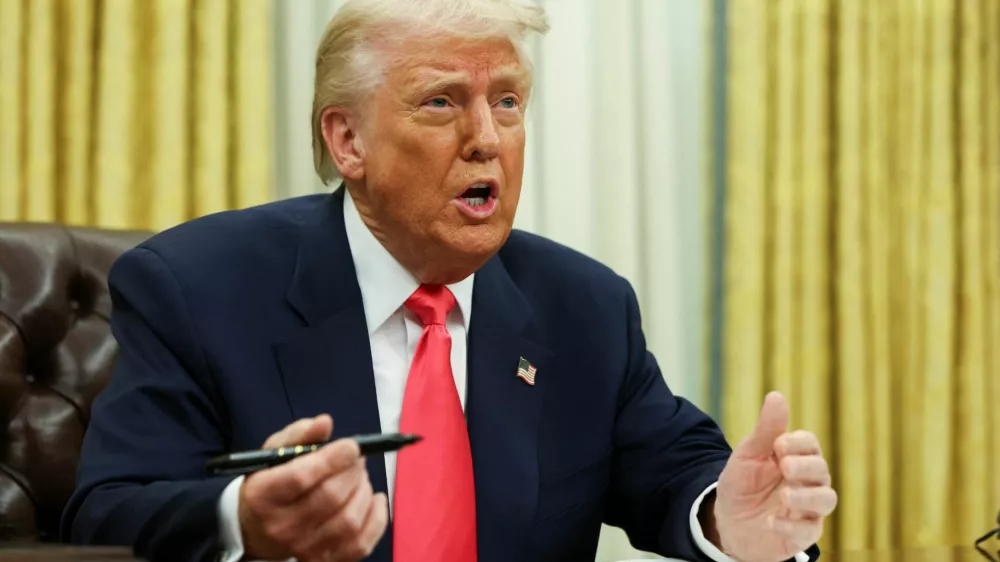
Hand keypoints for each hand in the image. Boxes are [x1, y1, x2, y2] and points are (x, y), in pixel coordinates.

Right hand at [238, 415, 388, 561]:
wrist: (257, 529)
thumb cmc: (271, 482)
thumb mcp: (275, 452)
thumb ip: (300, 434)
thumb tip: (325, 422)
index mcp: (263, 494)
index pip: (300, 478)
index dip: (331, 459)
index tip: (351, 446)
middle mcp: (281, 526)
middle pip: (330, 497)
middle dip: (352, 471)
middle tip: (357, 458)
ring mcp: (303, 548)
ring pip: (348, 520)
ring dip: (363, 491)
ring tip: (359, 477)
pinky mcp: (324, 560)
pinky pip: (361, 543)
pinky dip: (377, 518)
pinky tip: (373, 499)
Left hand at [713, 392, 837, 561]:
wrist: (726, 520)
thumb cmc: (741, 483)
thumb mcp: (748, 454)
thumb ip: (766, 429)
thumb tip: (777, 395)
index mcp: (796, 457)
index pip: (811, 444)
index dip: (799, 443)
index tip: (778, 445)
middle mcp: (807, 482)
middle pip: (822, 470)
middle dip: (805, 467)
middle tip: (784, 466)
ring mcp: (807, 508)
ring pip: (826, 500)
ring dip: (807, 497)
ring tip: (784, 495)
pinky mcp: (801, 533)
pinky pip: (809, 531)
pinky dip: (792, 526)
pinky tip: (772, 521)